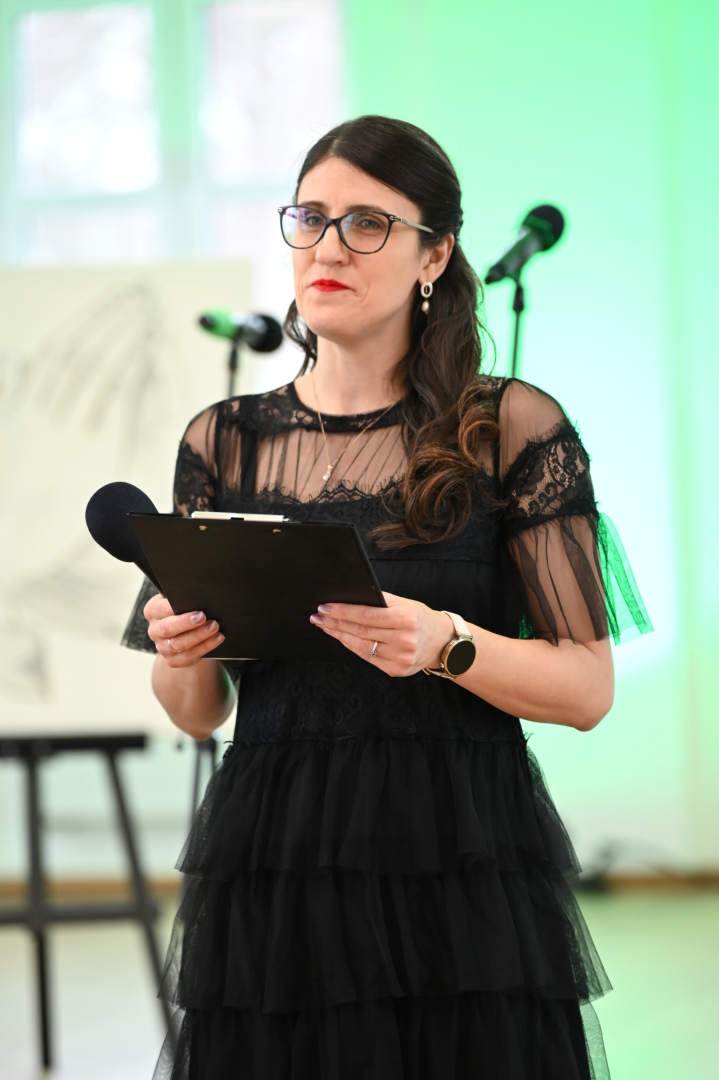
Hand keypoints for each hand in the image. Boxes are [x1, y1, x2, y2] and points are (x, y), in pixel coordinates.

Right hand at [144, 594, 224, 667]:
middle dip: (186, 623)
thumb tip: (198, 593)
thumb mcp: (178, 600)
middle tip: (204, 616)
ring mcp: (162, 647)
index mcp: (153, 611)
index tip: (188, 605)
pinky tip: (217, 638)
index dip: (172, 608)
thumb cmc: (183, 610)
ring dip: (199, 635)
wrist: (182, 633)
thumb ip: (183, 597)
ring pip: (180, 644)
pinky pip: (189, 656)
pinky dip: (205, 647)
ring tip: (215, 626)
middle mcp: (154, 630)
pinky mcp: (172, 660)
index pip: (160, 609)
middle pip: (168, 628)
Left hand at [309, 592, 454, 676]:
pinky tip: (342, 638)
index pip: (367, 615)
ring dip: (339, 635)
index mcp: (406, 619)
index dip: (343, 612)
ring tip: (325, 626)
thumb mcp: (405, 603)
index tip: (324, 607)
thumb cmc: (420, 618)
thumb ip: (380, 600)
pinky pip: (367, 658)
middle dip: (335, 623)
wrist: (442, 642)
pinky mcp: (396, 670)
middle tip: (317, 617)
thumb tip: (350, 596)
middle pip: (361, 631)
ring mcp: (400, 658)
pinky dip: (352, 647)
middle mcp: (404, 640)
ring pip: (361, 646)